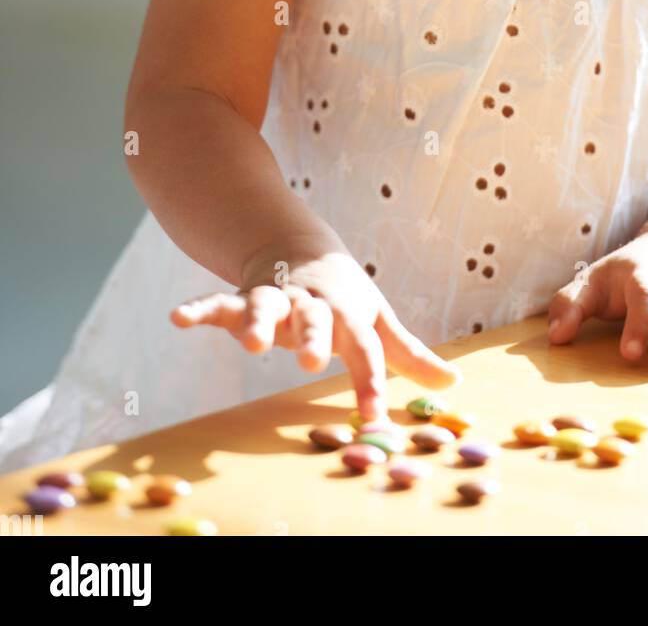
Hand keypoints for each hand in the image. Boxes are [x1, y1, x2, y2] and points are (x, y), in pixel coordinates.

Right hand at [170, 250, 461, 423]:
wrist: (298, 246)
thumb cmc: (343, 294)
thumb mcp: (377, 318)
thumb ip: (408, 353)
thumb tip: (453, 380)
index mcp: (348, 315)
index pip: (365, 350)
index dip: (370, 383)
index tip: (375, 418)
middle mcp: (312, 306)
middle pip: (316, 320)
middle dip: (313, 339)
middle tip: (311, 362)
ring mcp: (276, 299)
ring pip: (267, 308)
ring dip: (259, 323)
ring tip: (250, 345)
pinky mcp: (242, 297)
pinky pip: (219, 303)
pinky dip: (199, 309)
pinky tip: (178, 318)